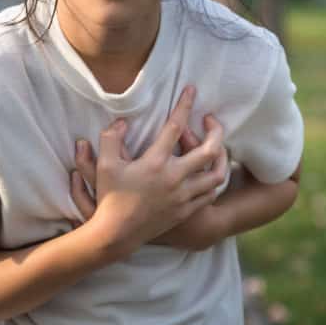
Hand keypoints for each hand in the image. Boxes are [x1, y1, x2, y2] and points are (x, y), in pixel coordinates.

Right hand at [71, 86, 228, 258]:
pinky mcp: (186, 211)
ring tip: (217, 147)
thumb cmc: (109, 197)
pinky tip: (210, 173)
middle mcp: (174, 178)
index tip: (191, 90)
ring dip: (221, 157)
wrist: (117, 234)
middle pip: (209, 150)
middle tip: (211, 120)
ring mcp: (183, 196)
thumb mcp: (104, 164)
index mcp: (155, 163)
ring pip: (216, 174)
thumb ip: (111, 138)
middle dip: (216, 131)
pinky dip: (214, 180)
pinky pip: (210, 194)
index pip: (175, 127)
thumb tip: (123, 122)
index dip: (184, 105)